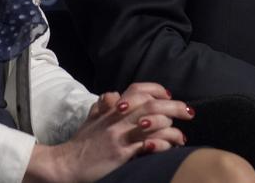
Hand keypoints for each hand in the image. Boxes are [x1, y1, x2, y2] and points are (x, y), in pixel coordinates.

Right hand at [24, 84, 193, 182]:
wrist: (66, 164)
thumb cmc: (80, 144)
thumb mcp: (91, 120)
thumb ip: (103, 106)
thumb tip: (112, 94)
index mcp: (111, 109)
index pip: (136, 89)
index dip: (156, 89)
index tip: (168, 95)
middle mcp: (116, 118)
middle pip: (151, 104)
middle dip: (174, 106)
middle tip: (189, 112)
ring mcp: (119, 135)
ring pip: (153, 122)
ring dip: (172, 128)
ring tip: (181, 137)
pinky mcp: (122, 153)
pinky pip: (148, 144)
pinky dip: (163, 144)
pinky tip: (170, 148)